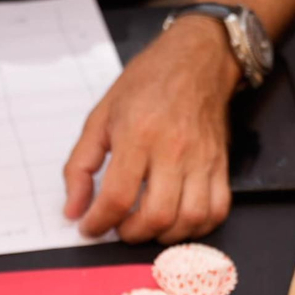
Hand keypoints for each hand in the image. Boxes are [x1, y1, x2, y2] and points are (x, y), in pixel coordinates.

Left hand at [64, 16, 239, 243]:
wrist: (197, 59)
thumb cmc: (149, 83)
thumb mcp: (100, 117)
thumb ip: (80, 166)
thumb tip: (73, 209)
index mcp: (138, 135)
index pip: (118, 197)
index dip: (99, 222)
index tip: (90, 226)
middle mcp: (173, 150)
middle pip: (156, 215)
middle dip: (132, 234)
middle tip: (120, 228)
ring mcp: (201, 159)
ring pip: (189, 220)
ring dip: (164, 236)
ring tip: (147, 226)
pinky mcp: (221, 165)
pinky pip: (216, 211)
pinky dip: (197, 228)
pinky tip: (178, 221)